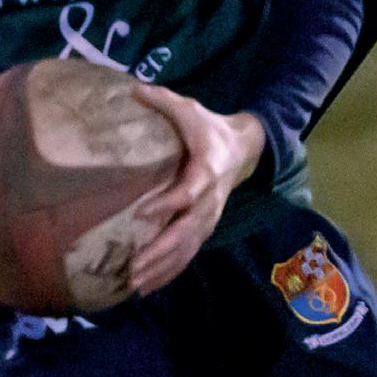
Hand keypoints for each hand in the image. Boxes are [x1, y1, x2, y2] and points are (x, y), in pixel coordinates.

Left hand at [124, 88, 265, 295]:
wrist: (245, 148)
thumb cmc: (210, 129)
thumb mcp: (190, 109)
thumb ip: (162, 100)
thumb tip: (132, 89)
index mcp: (206, 170)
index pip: (187, 192)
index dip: (167, 204)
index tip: (142, 215)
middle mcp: (209, 200)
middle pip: (186, 232)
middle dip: (159, 252)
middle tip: (132, 268)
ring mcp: (209, 217)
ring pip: (187, 249)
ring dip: (161, 268)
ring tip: (135, 284)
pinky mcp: (206, 227)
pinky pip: (188, 255)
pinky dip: (169, 272)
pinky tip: (148, 287)